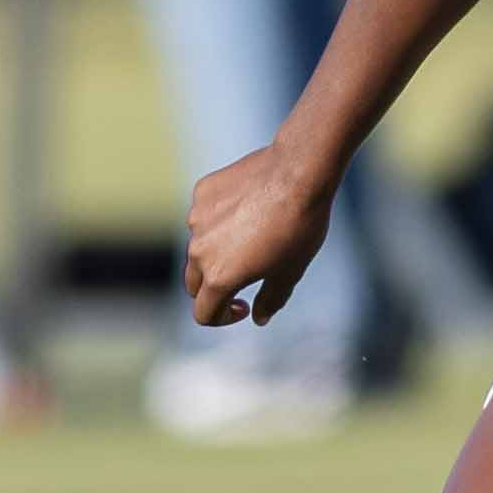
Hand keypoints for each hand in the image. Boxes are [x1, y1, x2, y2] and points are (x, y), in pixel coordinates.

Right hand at [183, 142, 332, 328]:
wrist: (298, 174)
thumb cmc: (298, 228)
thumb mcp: (289, 273)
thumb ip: (270, 300)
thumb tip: (258, 317)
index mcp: (219, 278)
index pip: (203, 313)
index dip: (222, 318)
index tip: (243, 306)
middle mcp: (199, 250)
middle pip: (194, 283)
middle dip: (214, 288)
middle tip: (243, 278)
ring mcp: (196, 219)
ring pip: (199, 246)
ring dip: (217, 251)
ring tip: (253, 236)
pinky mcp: (202, 192)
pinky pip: (204, 215)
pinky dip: (219, 220)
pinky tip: (248, 208)